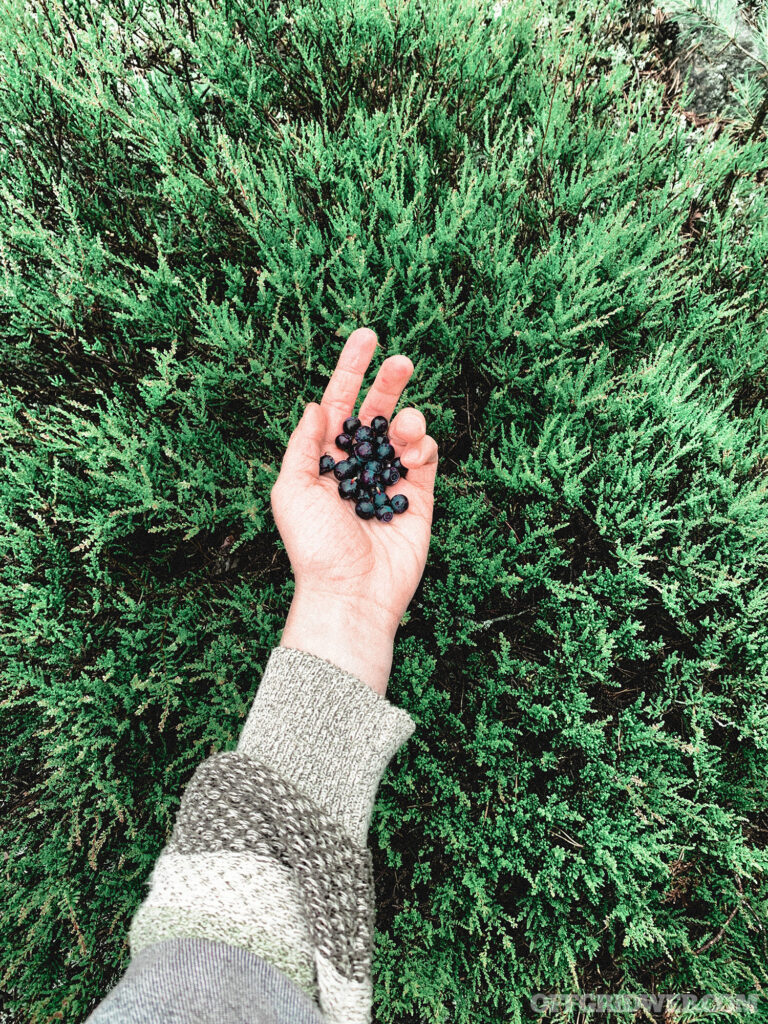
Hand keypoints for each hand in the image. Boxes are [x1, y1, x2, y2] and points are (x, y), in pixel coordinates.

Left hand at [270, 328, 438, 693]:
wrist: (352, 592)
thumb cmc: (313, 545)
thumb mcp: (291, 489)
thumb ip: (304, 444)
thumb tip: (318, 404)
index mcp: (324, 461)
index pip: (339, 404)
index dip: (351, 370)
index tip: (366, 336)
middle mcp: (357, 467)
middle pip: (376, 412)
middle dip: (389, 383)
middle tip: (402, 361)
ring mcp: (389, 481)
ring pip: (404, 432)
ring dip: (407, 419)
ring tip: (404, 428)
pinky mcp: (418, 499)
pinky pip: (425, 459)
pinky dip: (422, 448)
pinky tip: (412, 456)